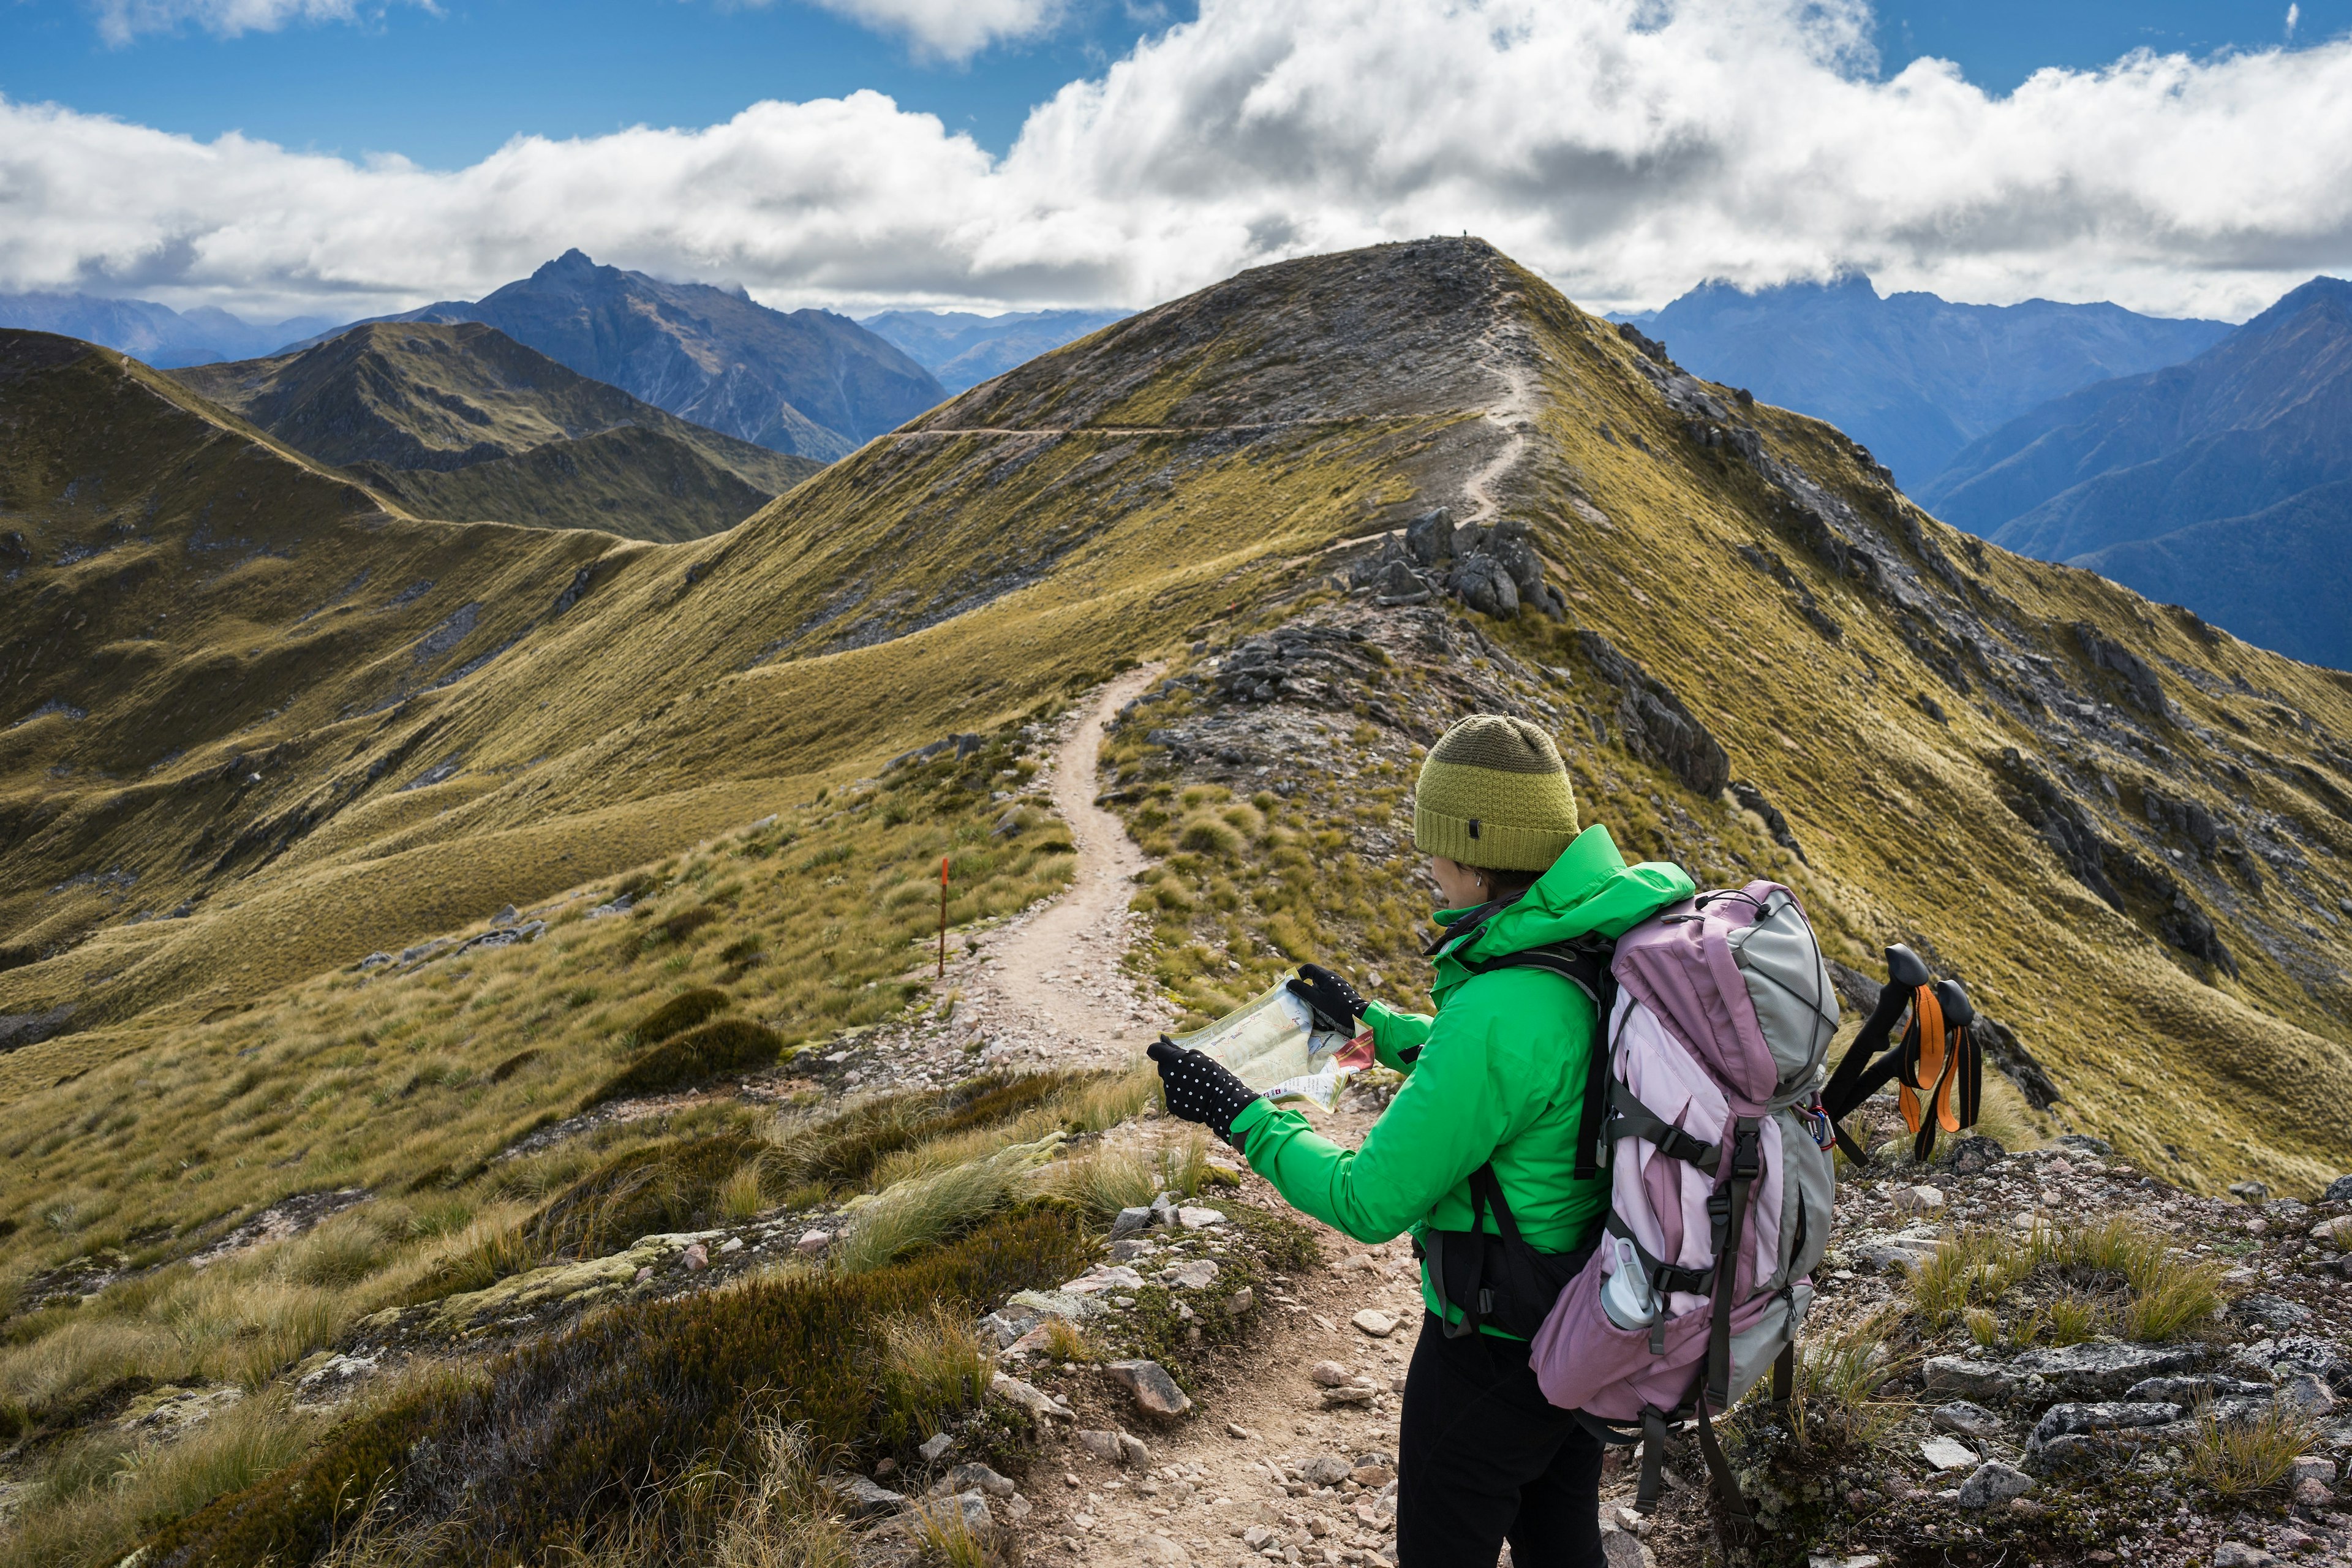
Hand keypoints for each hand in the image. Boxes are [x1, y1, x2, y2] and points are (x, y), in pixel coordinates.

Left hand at [1148, 1038, 1263, 1147]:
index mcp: (1173, 1060)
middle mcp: (1167, 1075)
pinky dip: (1181, 1095)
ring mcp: (1168, 1092)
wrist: (1222, 1100)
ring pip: (1169, 1082)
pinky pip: (1173, 1096)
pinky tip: (1194, 1096)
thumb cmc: (1214, 1074)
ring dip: (1178, 1081)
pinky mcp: (1171, 1105)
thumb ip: (1177, 1049)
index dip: (1159, 1049)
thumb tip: (1161, 1037)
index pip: (1154, 1049)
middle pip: (1163, 1067)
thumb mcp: (1198, 1057)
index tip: (1166, 1051)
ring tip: (1196, 1086)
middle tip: (1190, 1070)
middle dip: (1172, 1066)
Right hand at [1287, 963, 1366, 1033]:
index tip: (1292, 985)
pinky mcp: (1339, 999)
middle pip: (1312, 984)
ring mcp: (1336, 990)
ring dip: (1316, 1009)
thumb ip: (1301, 990)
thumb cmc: (1336, 1008)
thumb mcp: (1315, 1000)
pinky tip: (1327, 1023)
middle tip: (1304, 1007)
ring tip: (1321, 1020)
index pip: (1308, 968)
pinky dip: (1323, 1012)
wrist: (1358, 1019)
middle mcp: (1331, 980)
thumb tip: (1289, 982)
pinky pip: (1326, 1003)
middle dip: (1308, 998)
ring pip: (1318, 997)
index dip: (1298, 974)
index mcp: (1326, 976)